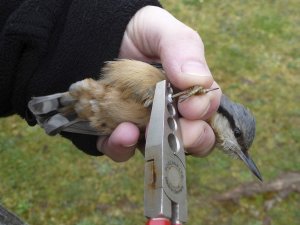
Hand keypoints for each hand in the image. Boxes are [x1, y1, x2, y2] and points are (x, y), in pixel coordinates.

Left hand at [97, 6, 221, 161]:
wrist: (103, 37)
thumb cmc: (140, 33)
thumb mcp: (162, 30)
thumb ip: (183, 48)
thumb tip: (197, 81)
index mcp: (189, 90)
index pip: (207, 108)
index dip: (203, 111)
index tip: (190, 107)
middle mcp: (172, 112)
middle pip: (194, 138)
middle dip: (189, 138)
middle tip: (177, 131)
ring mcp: (146, 126)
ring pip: (160, 150)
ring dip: (151, 146)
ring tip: (131, 131)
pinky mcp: (120, 134)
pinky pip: (124, 150)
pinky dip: (121, 147)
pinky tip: (118, 133)